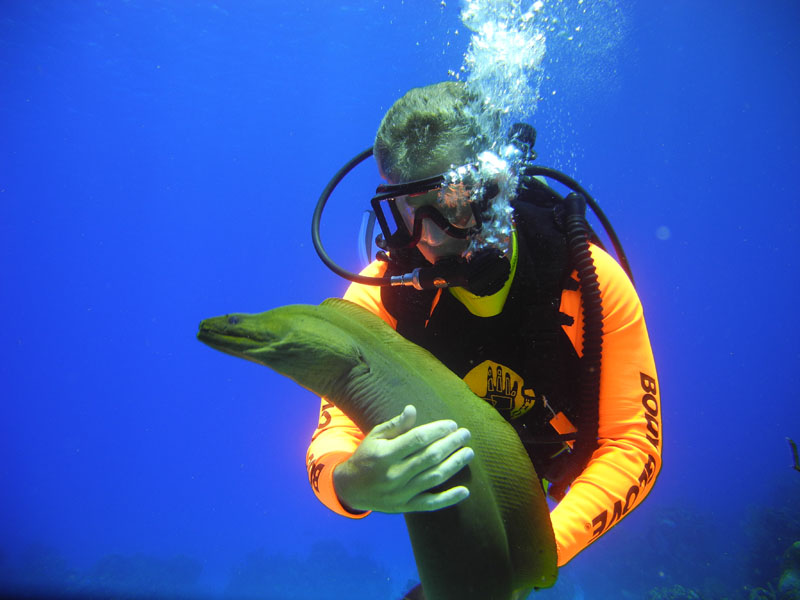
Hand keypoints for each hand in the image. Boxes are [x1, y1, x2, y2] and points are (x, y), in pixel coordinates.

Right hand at [333, 405, 473, 513]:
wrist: (351, 489)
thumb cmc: (366, 456)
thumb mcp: (375, 437)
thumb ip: (395, 425)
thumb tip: (412, 409)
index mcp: (385, 454)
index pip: (417, 439)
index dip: (437, 430)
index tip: (452, 424)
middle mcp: (394, 474)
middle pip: (429, 457)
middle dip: (451, 444)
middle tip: (465, 434)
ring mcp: (400, 493)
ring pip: (433, 478)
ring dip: (454, 465)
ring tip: (468, 453)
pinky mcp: (405, 507)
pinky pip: (430, 504)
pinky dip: (448, 498)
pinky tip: (465, 491)